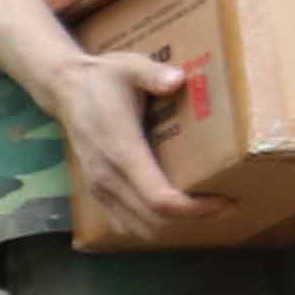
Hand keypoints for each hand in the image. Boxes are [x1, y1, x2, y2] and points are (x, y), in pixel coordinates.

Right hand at [43, 44, 205, 240]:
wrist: (66, 90)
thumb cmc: (104, 79)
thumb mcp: (130, 66)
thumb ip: (152, 74)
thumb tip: (176, 80)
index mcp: (122, 151)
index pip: (159, 198)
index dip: (194, 208)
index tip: (224, 200)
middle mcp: (108, 177)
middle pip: (154, 221)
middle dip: (194, 219)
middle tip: (228, 205)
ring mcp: (100, 187)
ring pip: (139, 227)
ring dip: (173, 227)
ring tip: (206, 210)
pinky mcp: (97, 191)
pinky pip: (125, 223)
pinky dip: (153, 226)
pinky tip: (176, 213)